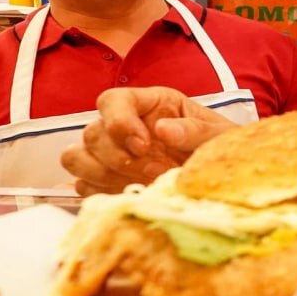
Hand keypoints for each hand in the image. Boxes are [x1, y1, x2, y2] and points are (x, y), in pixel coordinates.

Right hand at [60, 87, 236, 196]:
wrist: (220, 179)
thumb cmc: (220, 148)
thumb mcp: (218, 134)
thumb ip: (194, 129)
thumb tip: (163, 129)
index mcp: (150, 104)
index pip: (112, 100)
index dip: (119, 121)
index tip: (142, 145)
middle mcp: (125, 126)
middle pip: (92, 133)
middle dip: (119, 157)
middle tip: (153, 172)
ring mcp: (111, 154)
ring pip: (76, 157)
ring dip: (101, 173)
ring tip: (138, 184)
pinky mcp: (106, 180)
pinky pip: (81, 184)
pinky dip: (97, 191)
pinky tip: (125, 194)